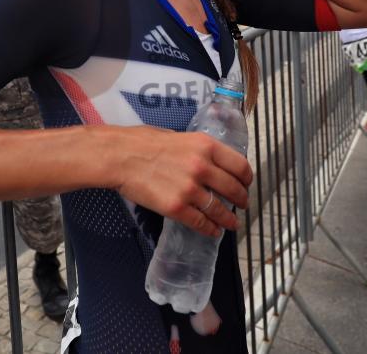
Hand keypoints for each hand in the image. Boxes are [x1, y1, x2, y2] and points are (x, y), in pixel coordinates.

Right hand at [112, 126, 252, 237]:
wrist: (119, 157)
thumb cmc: (142, 142)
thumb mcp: (178, 136)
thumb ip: (197, 149)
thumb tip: (208, 160)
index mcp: (205, 146)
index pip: (240, 165)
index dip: (246, 179)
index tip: (246, 184)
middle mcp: (202, 167)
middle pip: (233, 189)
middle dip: (241, 200)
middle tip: (242, 204)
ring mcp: (190, 189)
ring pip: (219, 210)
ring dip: (228, 219)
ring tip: (231, 223)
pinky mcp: (176, 207)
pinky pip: (201, 222)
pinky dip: (210, 229)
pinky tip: (213, 231)